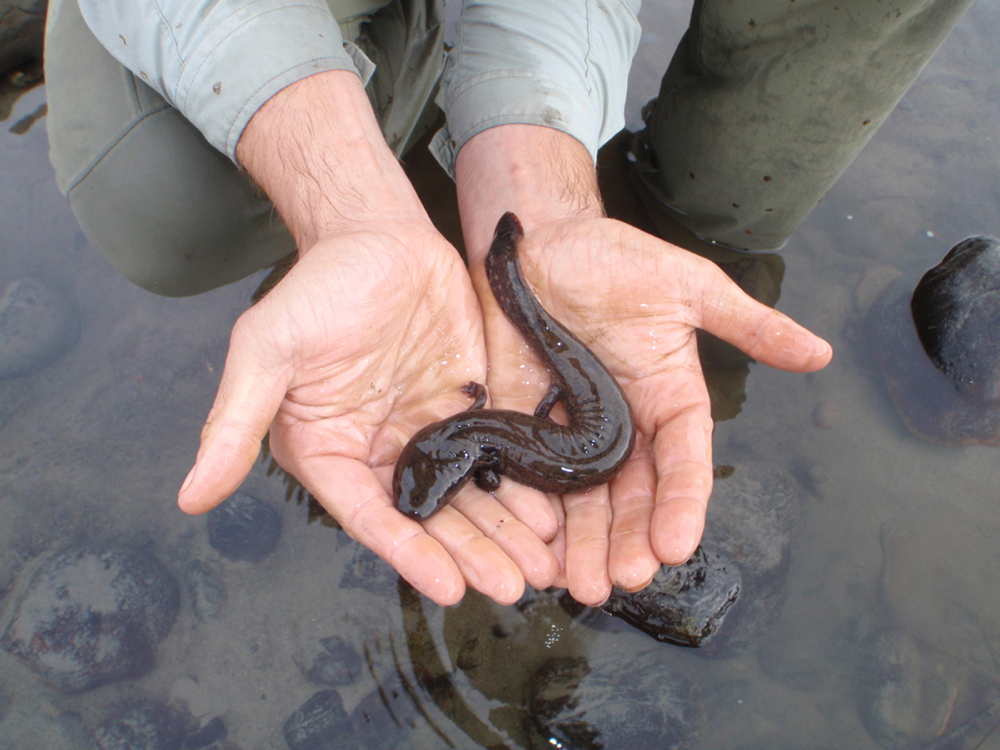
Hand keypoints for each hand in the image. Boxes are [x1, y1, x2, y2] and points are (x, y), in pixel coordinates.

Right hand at [177, 72, 560, 605]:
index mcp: (332, 453)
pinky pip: (499, 455)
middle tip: (516, 587)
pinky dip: (524, 486)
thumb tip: (189, 497)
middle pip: (433, 518)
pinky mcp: (468, 408)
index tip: (451, 588)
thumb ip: (234, 424)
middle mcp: (381, 453)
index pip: (373, 518)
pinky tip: (553, 515)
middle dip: (474, 554)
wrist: (376, 236)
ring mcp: (429, 432)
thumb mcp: (266, 351)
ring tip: (544, 567)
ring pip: (471, 496)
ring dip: (506, 533)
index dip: (412, 555)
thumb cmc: (316, 289)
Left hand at [454, 125, 830, 605]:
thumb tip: (822, 352)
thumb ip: (749, 324)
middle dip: (629, 539)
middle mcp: (624, 427)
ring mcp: (571, 430)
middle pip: (631, 496)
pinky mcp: (521, 424)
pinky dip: (531, 513)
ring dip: (583, 544)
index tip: (677, 545)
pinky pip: (527, 476)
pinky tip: (532, 548)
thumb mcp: (689, 286)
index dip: (682, 503)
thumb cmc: (615, 257)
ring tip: (580, 585)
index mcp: (668, 400)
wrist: (537, 243)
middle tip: (623, 580)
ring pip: (582, 499)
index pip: (682, 462)